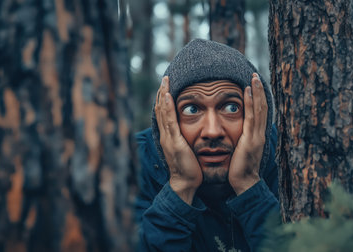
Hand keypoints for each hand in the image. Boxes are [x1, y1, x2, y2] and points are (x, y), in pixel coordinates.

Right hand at [155, 77, 201, 203]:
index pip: (164, 113)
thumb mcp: (187, 149)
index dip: (164, 99)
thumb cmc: (190, 168)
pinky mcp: (174, 142)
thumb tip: (192, 130)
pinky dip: (167, 107)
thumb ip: (186, 139)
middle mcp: (166, 135)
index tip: (167, 86)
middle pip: (160, 109)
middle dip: (162, 92)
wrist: (186, 183)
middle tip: (165, 77)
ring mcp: (168, 138)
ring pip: (163, 112)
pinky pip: (169, 121)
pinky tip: (167, 96)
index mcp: (169, 136)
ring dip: (163, 95)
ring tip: (165, 81)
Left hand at [229, 73, 267, 194]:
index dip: (258, 98)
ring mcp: (256, 136)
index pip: (259, 113)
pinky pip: (251, 117)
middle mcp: (259, 133)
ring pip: (259, 109)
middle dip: (259, 91)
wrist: (244, 183)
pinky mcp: (251, 139)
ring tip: (253, 78)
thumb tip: (235, 134)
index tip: (254, 85)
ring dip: (256, 92)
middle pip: (262, 107)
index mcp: (256, 136)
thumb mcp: (240, 150)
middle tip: (255, 76)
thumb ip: (240, 140)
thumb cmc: (239, 169)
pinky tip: (248, 92)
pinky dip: (251, 103)